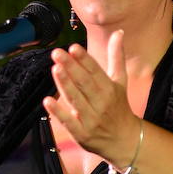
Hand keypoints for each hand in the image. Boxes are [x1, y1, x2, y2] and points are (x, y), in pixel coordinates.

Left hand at [42, 30, 139, 165]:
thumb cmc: (118, 107)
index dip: (84, 59)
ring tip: (55, 68)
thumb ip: (116, 57)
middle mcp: (101, 103)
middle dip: (71, 67)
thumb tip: (118, 32)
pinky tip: (47, 101)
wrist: (125, 141)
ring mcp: (91, 119)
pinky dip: (58, 112)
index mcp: (110, 88)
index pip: (95, 71)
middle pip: (84, 83)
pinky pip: (69, 122)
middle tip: (57, 53)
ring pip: (76, 100)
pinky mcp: (82, 134)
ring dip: (65, 84)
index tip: (73, 47)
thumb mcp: (120, 81)